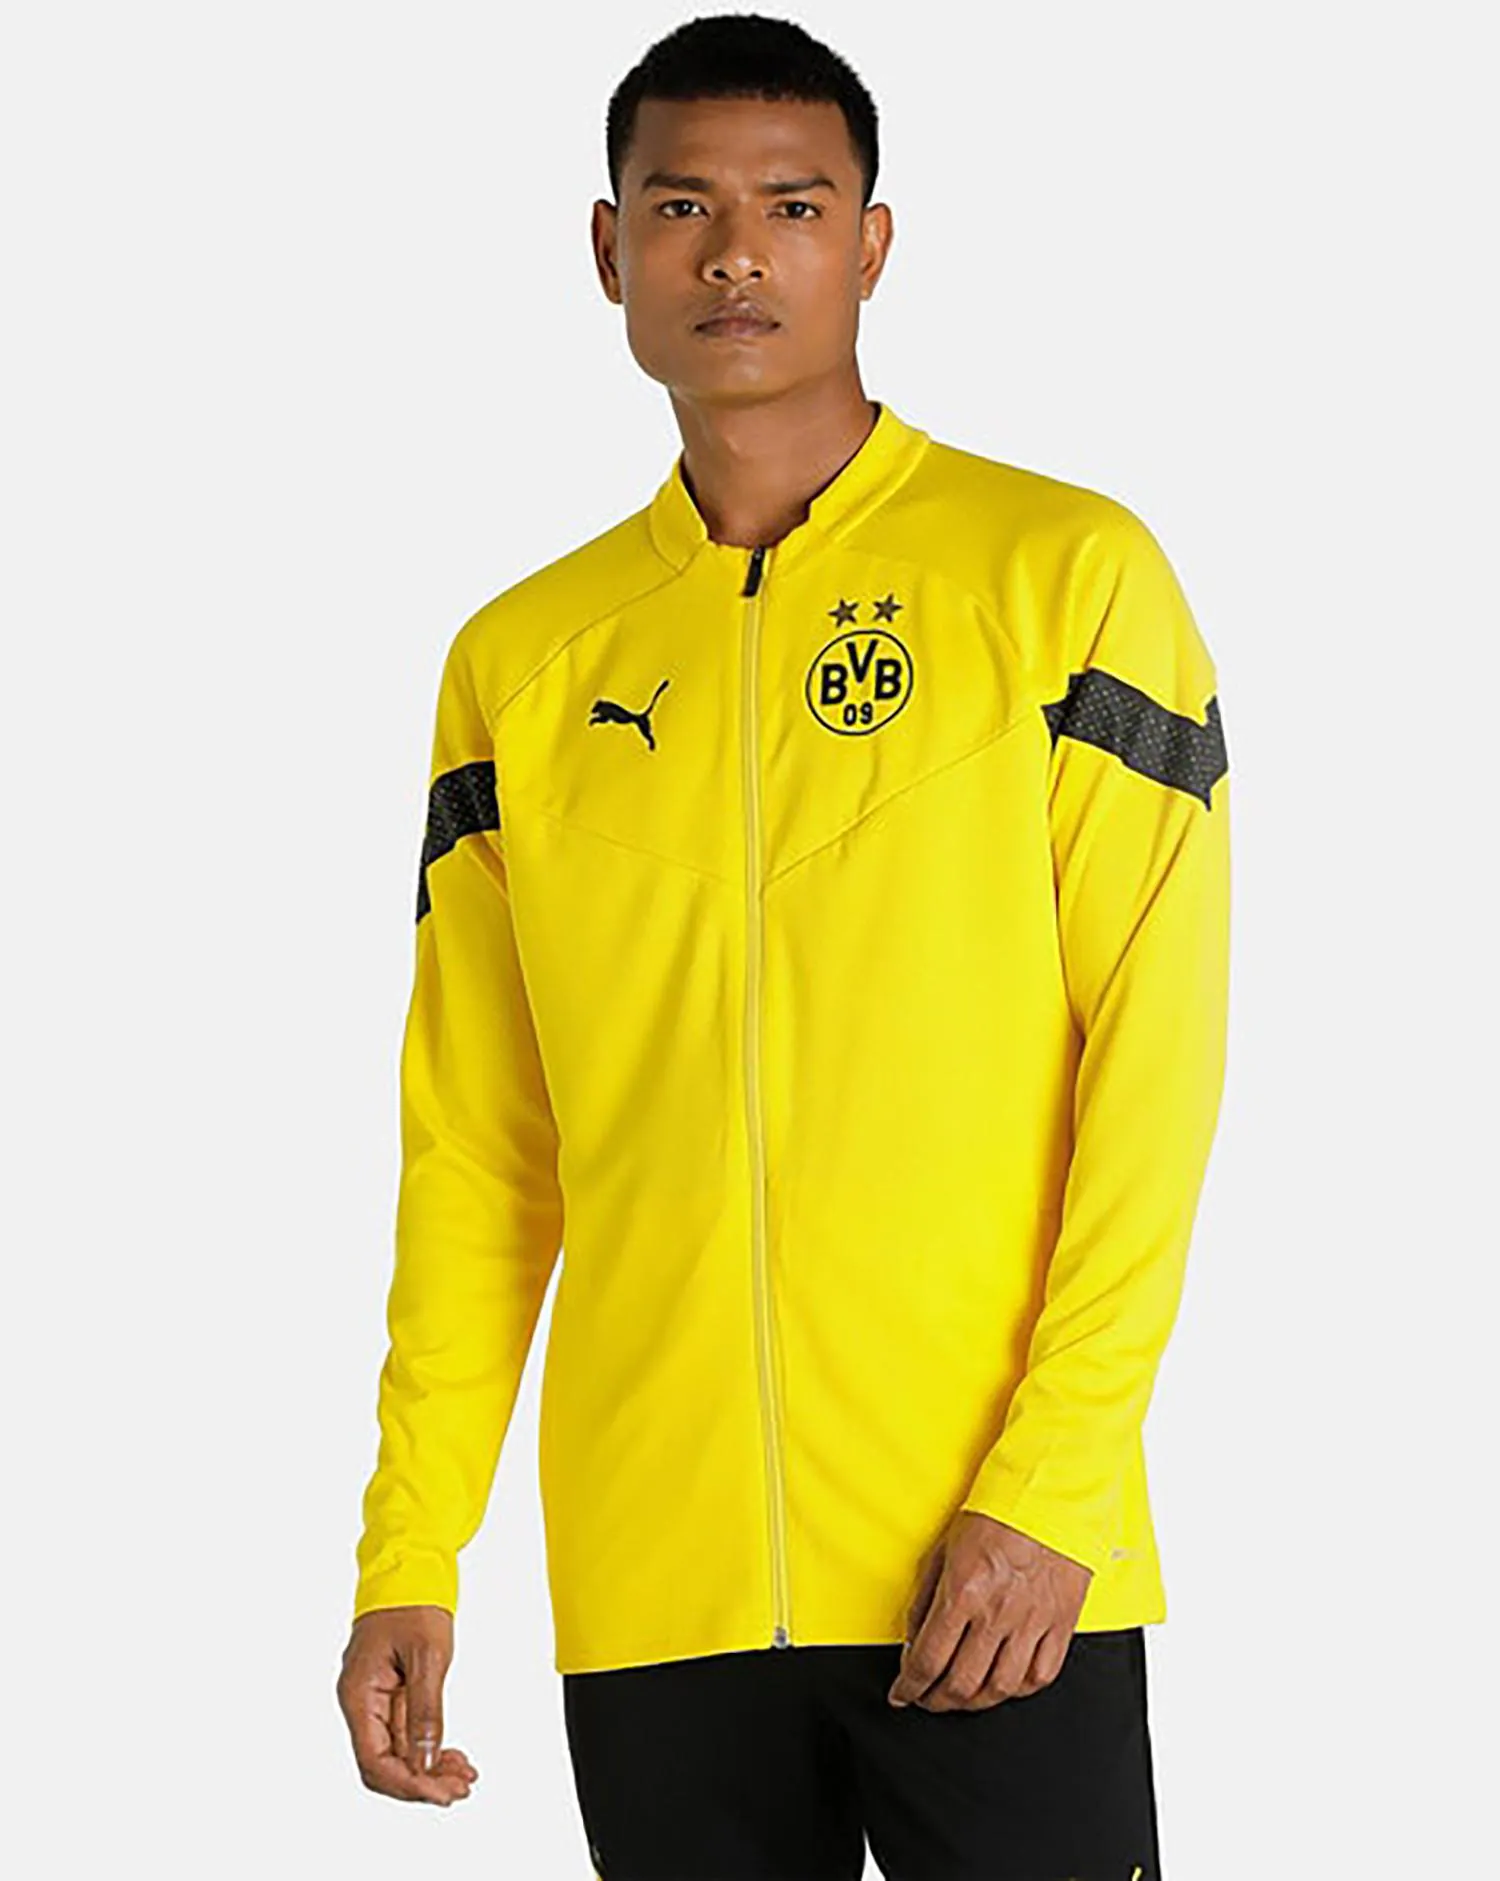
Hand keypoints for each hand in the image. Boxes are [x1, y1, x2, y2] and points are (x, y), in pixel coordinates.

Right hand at [337, 1605, 477, 1804]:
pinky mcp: (393, 1694)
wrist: (412, 1567)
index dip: (407, 1784)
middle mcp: (362, 1702)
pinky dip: (430, 1748)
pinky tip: (454, 1758)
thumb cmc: (414, 1602)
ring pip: (398, 1751)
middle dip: (421, 1782)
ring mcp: (377, 1699)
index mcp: (359, 1694)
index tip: (441, 1792)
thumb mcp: (427, 1656)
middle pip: (384, 1763)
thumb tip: (424, 1762)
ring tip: (464, 1776)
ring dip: (430, 1768)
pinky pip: (407, 1733)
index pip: (373, 1761)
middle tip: (460, 1789)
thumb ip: (425, 1711)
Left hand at [887, 1511, 1092, 1712]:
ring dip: (975, 1703)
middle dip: (937, 1700)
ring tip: (962, 1698)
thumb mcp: (943, 1551)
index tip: (902, 1693)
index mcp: (963, 1592)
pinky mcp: (1060, 1625)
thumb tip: (912, 1641)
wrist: (1046, 1497)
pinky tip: (1003, 1685)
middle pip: (962, 1684)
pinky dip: (1018, 1691)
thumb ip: (924, 1600)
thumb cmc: (995, 1517)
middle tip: (928, 1698)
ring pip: (1001, 1689)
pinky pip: (1040, 1676)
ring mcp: (1032, 1622)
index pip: (928, 1659)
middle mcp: (998, 1613)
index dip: (909, 1686)